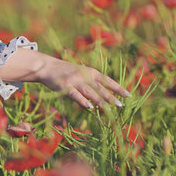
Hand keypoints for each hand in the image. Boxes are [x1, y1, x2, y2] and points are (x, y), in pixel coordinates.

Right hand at [0, 48, 129, 108]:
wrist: (47, 66)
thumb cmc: (64, 72)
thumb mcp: (79, 73)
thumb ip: (90, 83)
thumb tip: (101, 98)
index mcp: (90, 71)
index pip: (107, 80)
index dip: (118, 88)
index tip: (128, 95)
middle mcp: (84, 75)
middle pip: (100, 87)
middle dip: (111, 96)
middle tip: (121, 105)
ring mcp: (74, 80)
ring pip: (90, 92)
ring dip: (100, 101)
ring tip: (109, 109)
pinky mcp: (65, 86)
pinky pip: (76, 95)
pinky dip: (83, 101)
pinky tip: (90, 107)